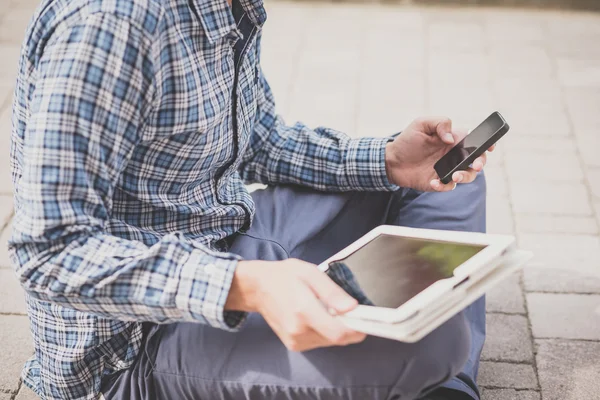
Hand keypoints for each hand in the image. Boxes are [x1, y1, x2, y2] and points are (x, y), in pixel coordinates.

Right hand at [225, 259, 366, 351]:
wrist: (257, 288)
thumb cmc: (284, 276)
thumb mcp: (311, 273)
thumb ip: (332, 292)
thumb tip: (352, 307)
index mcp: (304, 311)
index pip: (339, 333)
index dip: (357, 329)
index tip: (366, 320)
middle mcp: (299, 330)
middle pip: (337, 339)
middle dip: (348, 326)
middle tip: (348, 309)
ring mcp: (295, 340)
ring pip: (330, 342)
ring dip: (336, 329)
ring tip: (327, 309)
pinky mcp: (293, 345)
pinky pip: (319, 342)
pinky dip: (325, 331)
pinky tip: (317, 316)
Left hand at [384, 117, 494, 191]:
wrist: (391, 160)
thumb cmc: (408, 140)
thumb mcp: (421, 124)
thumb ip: (439, 123)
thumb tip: (451, 138)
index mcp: (454, 140)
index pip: (476, 141)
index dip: (488, 143)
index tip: (490, 146)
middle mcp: (455, 155)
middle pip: (477, 160)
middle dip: (481, 163)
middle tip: (475, 165)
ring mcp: (448, 169)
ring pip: (467, 176)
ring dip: (465, 176)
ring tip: (454, 176)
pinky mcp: (439, 182)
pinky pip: (449, 186)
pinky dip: (444, 185)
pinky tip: (433, 182)